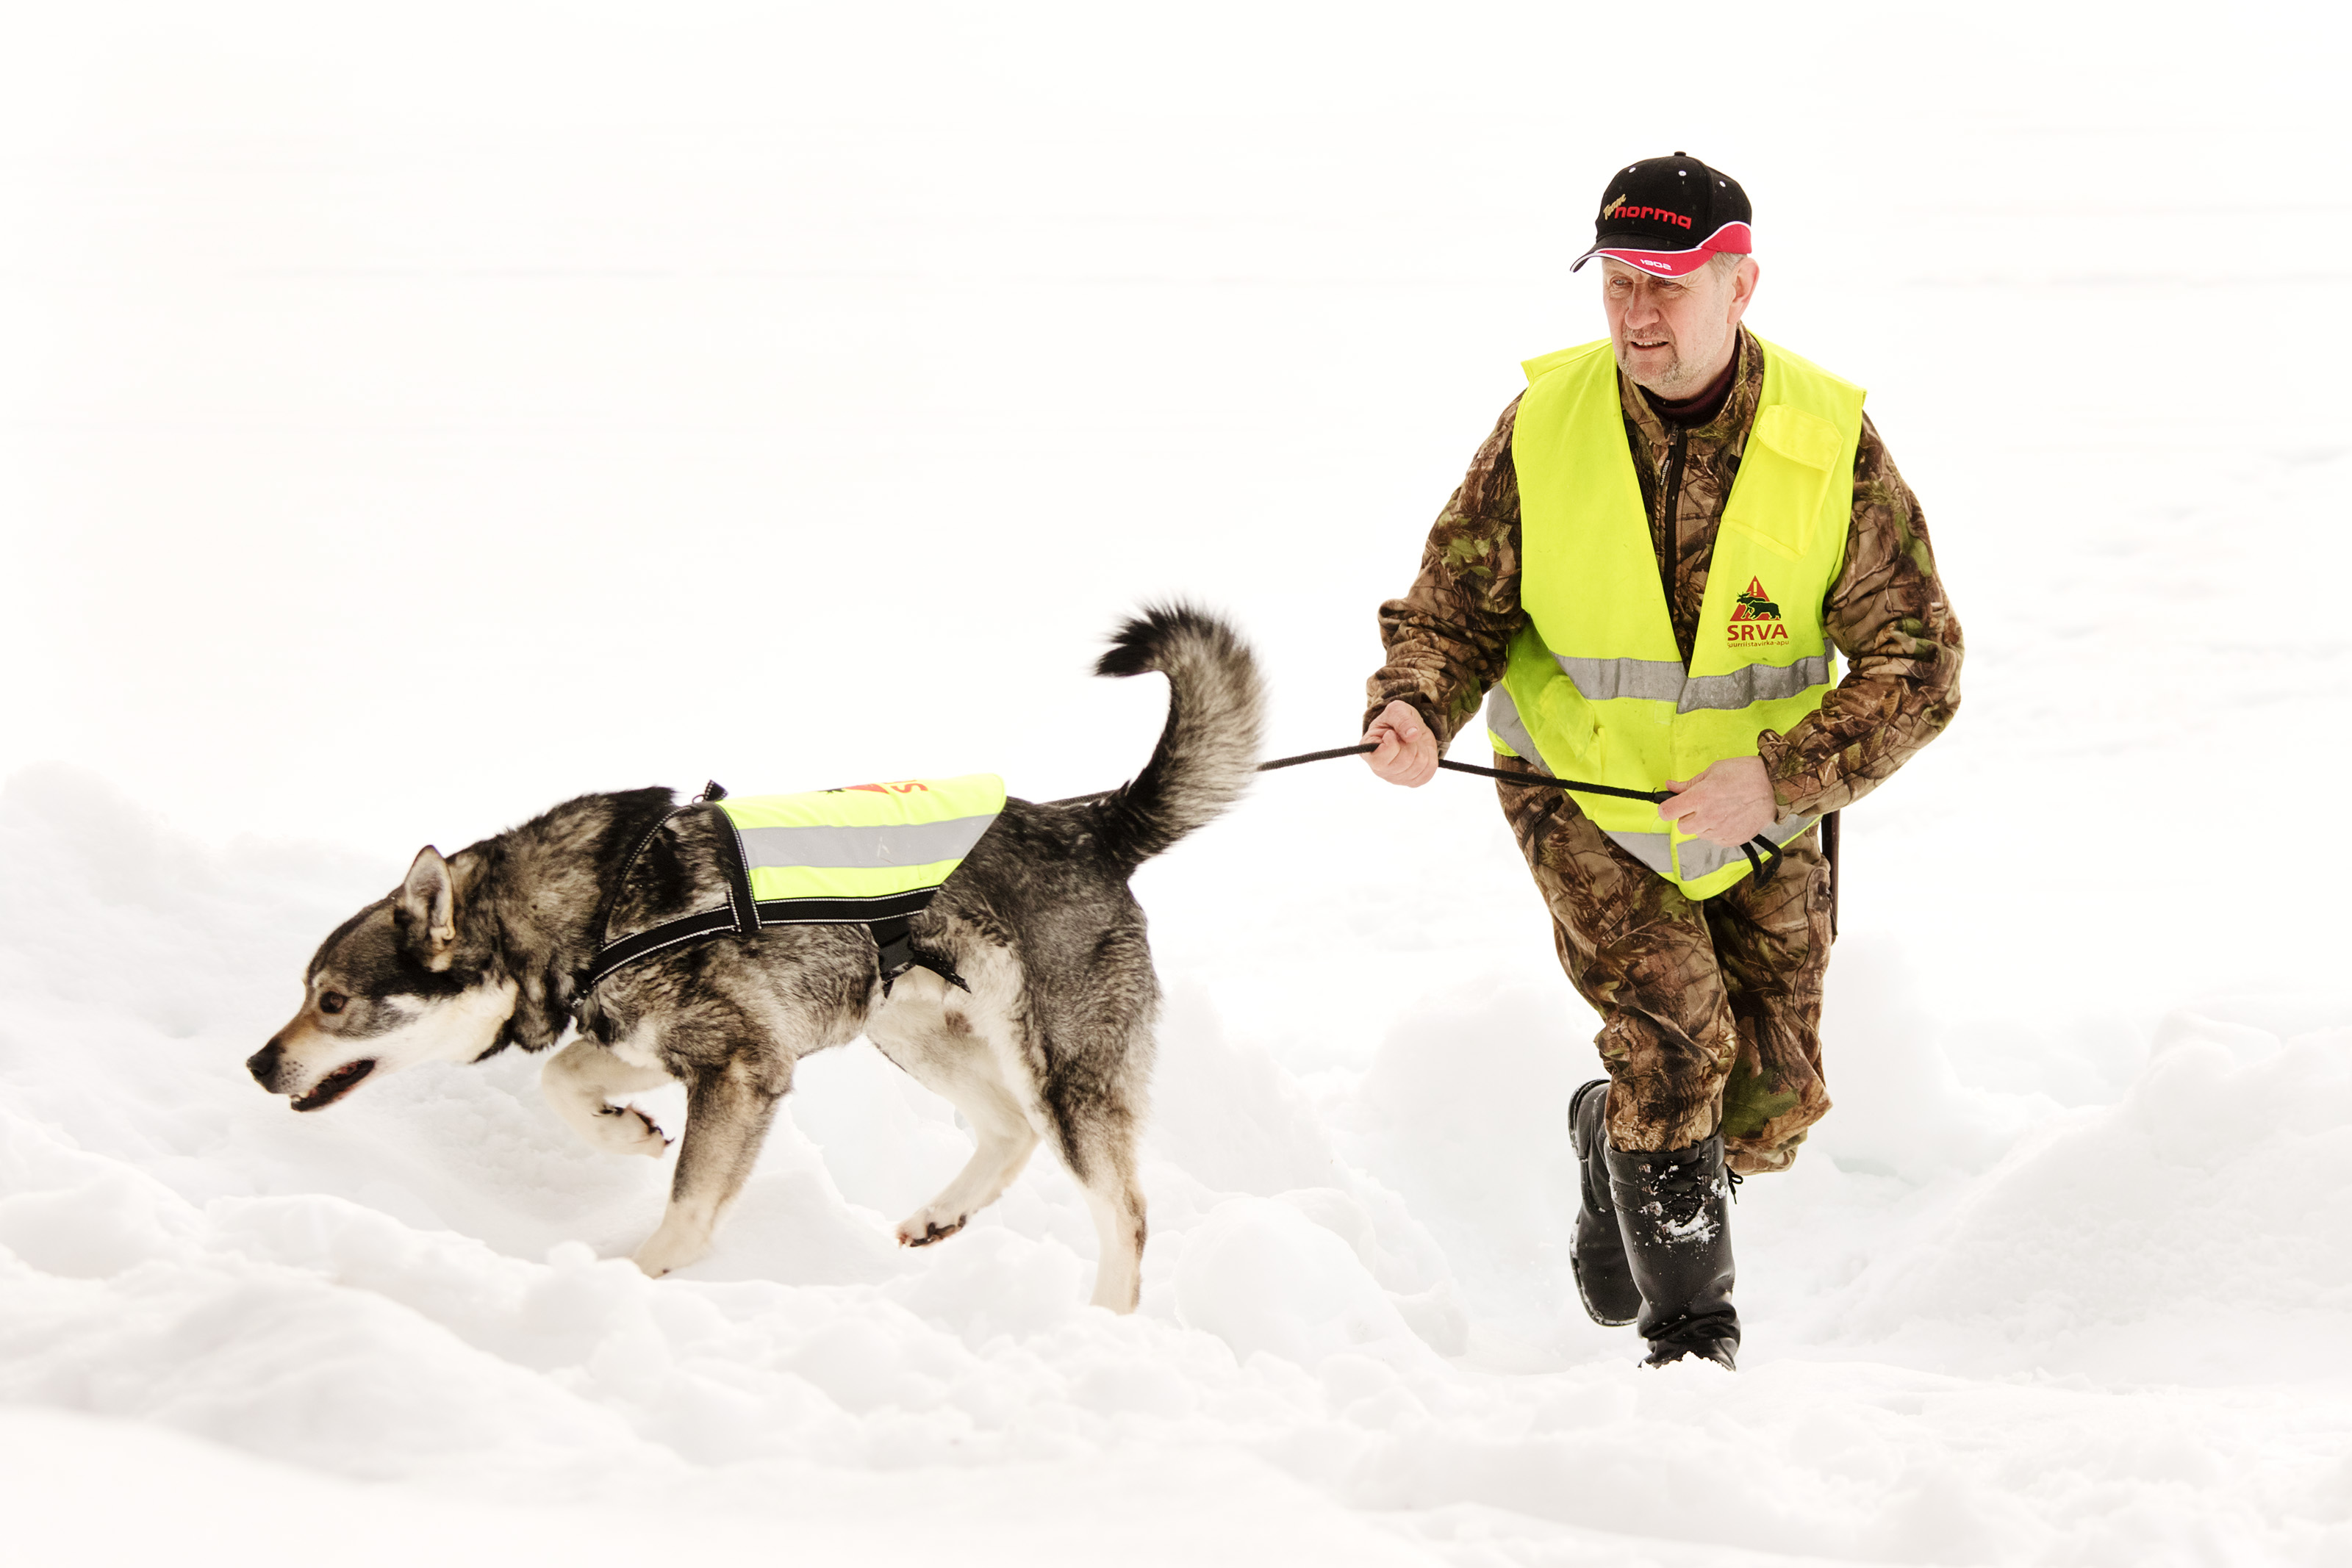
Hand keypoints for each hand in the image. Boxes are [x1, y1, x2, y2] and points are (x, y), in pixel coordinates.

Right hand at [1362, 699, 1439, 786]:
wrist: (1409, 730)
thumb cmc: (1396, 720)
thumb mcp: (1397, 710)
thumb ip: (1402, 720)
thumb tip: (1413, 735)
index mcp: (1368, 751)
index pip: (1380, 759)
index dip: (1391, 744)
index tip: (1391, 733)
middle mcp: (1379, 769)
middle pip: (1404, 760)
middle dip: (1410, 743)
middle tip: (1404, 737)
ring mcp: (1395, 778)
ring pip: (1419, 765)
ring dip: (1421, 748)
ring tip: (1412, 743)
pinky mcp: (1411, 782)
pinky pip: (1429, 771)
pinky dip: (1429, 757)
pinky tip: (1420, 752)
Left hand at [1658, 756, 1777, 847]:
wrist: (1775, 786)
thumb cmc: (1745, 773)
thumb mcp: (1713, 771)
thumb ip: (1689, 783)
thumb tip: (1669, 787)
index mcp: (1700, 797)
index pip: (1668, 812)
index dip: (1667, 807)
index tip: (1671, 804)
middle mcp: (1708, 817)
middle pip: (1682, 826)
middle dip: (1687, 816)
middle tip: (1701, 805)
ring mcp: (1721, 831)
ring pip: (1699, 833)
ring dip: (1704, 824)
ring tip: (1720, 809)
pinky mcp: (1733, 840)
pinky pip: (1715, 840)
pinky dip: (1718, 831)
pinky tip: (1729, 818)